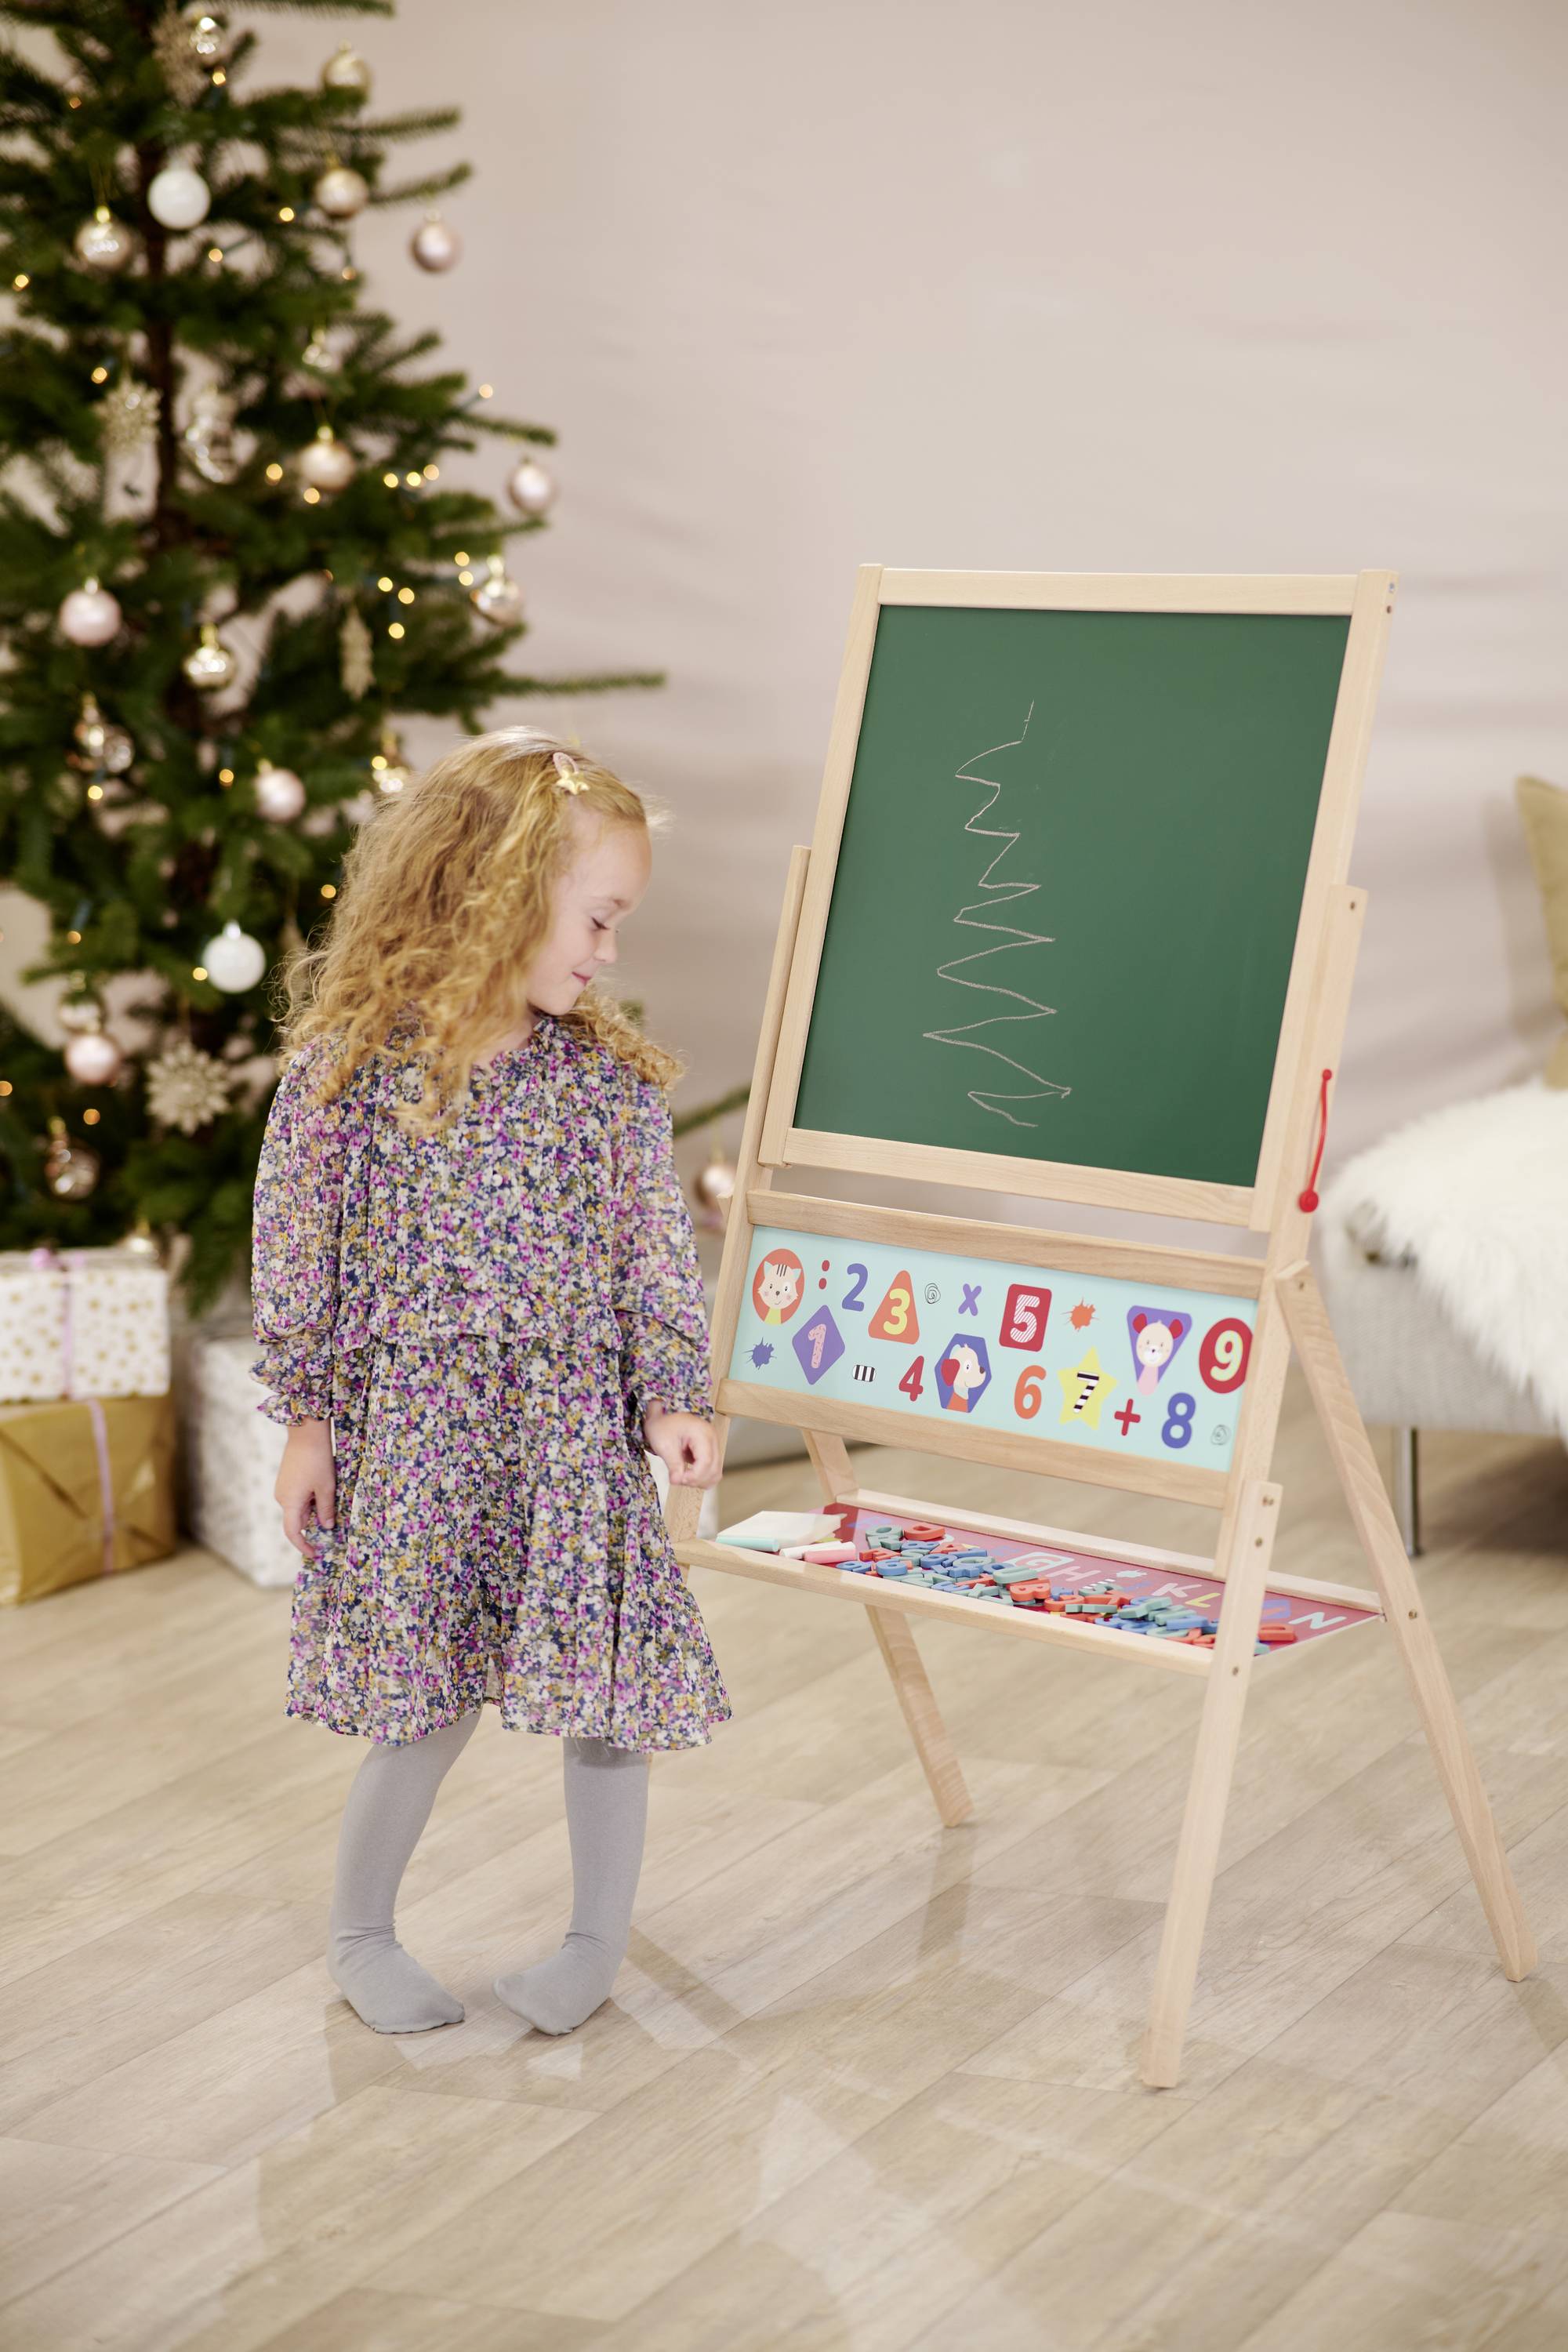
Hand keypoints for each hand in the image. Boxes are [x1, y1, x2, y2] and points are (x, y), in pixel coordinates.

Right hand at [274, 1418, 336, 1559]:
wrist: (306, 1433)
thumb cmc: (318, 1460)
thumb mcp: (326, 1488)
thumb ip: (325, 1510)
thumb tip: (326, 1527)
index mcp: (289, 1502)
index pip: (292, 1532)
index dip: (303, 1545)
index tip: (315, 1553)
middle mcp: (281, 1497)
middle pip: (297, 1519)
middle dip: (313, 1523)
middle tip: (332, 1521)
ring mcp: (282, 1487)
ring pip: (298, 1508)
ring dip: (313, 1509)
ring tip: (329, 1496)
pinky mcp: (286, 1479)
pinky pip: (297, 1497)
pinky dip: (309, 1499)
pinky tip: (322, 1488)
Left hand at [641, 1406, 721, 1488]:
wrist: (662, 1413)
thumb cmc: (662, 1425)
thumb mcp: (664, 1444)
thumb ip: (673, 1464)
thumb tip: (678, 1481)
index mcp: (702, 1433)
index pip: (706, 1461)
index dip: (694, 1476)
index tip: (679, 1480)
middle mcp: (712, 1438)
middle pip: (713, 1468)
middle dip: (696, 1479)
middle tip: (678, 1479)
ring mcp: (713, 1444)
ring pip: (715, 1472)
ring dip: (700, 1480)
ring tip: (683, 1477)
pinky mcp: (710, 1450)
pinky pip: (713, 1470)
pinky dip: (703, 1477)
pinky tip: (689, 1476)